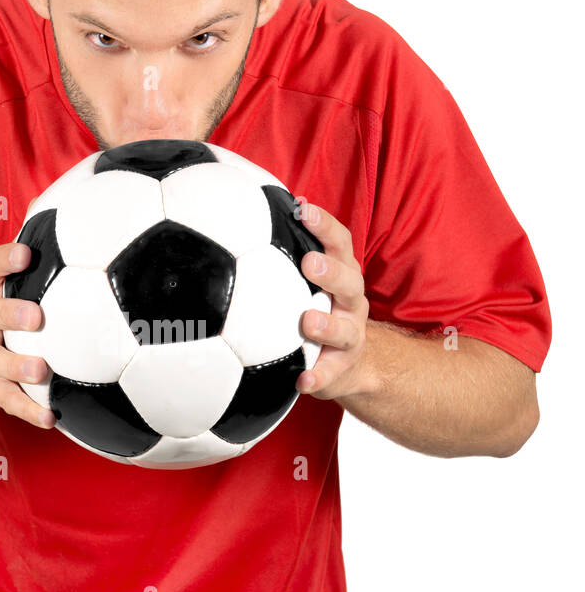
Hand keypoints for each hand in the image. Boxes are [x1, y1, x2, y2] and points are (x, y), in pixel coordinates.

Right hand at [0, 241, 55, 426]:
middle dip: (8, 313)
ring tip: (39, 370)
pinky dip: (28, 409)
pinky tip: (49, 418)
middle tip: (36, 317)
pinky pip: (6, 399)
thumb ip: (44, 256)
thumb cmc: (9, 306)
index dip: (4, 260)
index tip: (26, 255)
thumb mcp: (14, 281)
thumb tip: (86, 218)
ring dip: (15, 365)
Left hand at [293, 198, 370, 400]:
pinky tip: (302, 381)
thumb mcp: (309, 281)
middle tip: (310, 263)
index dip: (325, 225)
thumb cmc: (320, 309)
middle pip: (350, 283)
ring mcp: (350, 336)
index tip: (303, 210)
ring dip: (328, 325)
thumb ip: (284, 253)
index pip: (340, 244)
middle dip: (332, 271)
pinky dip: (319, 378)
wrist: (351, 363)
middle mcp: (351, 303)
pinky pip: (331, 376)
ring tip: (308, 321)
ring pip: (345, 331)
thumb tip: (239, 216)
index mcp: (342, 276)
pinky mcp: (342, 370)